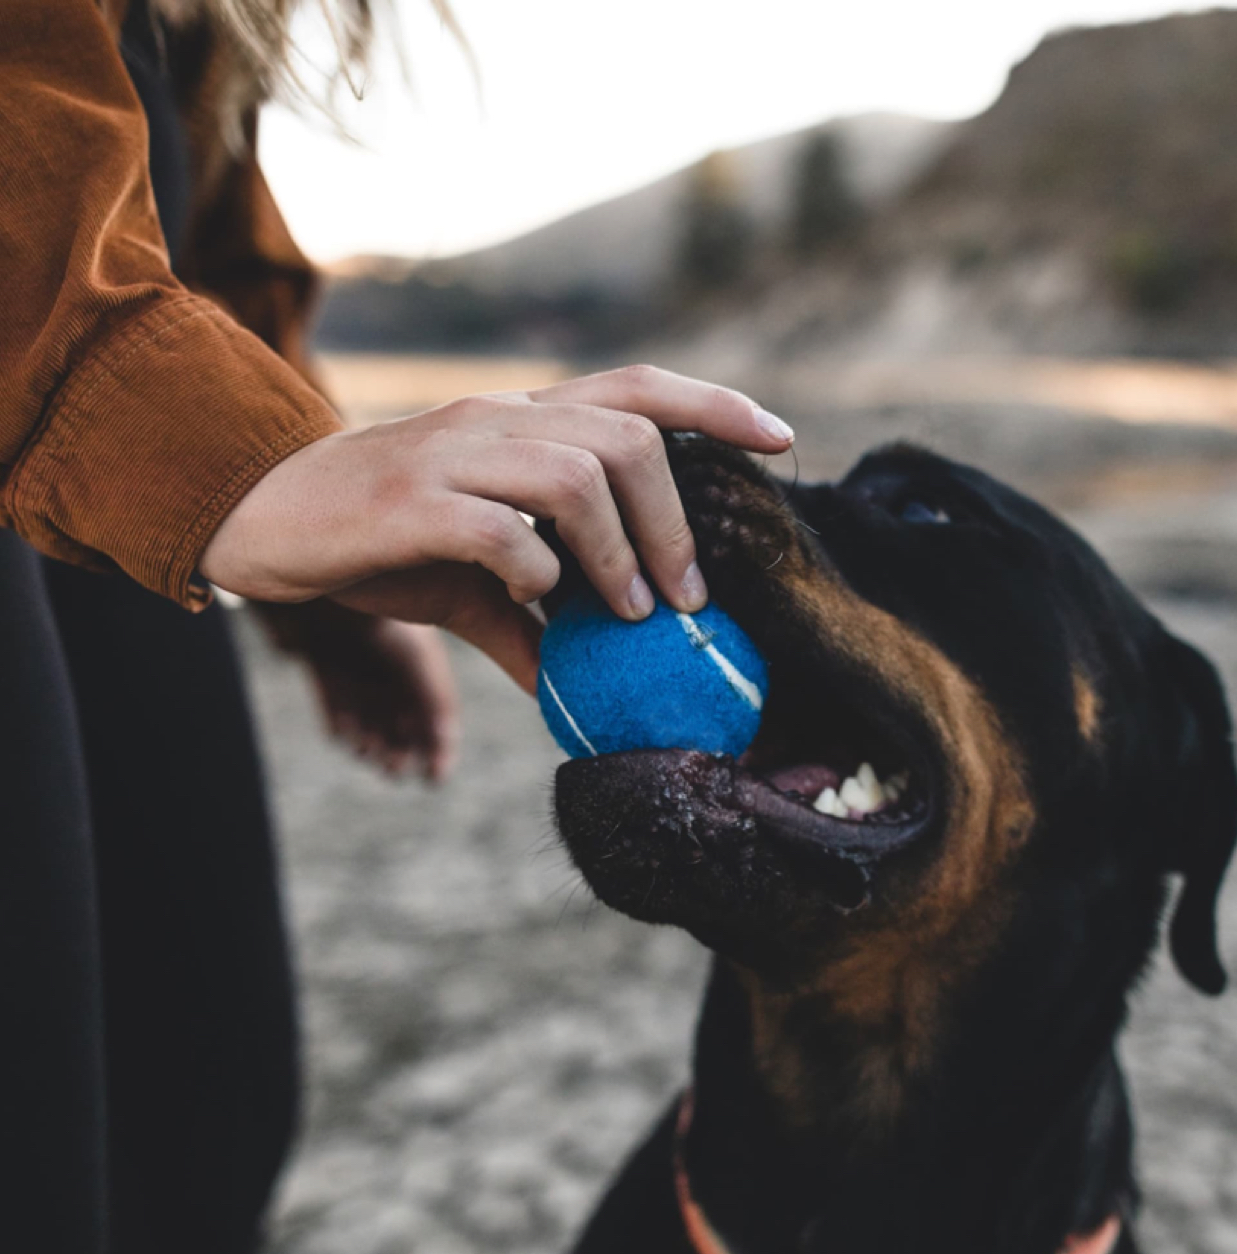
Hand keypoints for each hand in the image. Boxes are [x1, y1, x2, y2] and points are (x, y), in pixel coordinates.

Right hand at [201, 365, 794, 689]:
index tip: (783, 438)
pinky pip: (497, 529)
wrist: (259, 521)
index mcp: (521, 424)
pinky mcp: (407, 503)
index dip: (716, 405)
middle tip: (689, 596)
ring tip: (631, 614)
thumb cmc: (377, 542)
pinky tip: (536, 605)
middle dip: (676, 521)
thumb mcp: (469, 581)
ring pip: (574, 475)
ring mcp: (452, 455)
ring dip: (619, 552)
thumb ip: (535, 618)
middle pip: (627, 437)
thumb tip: (587, 686)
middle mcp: (496, 422)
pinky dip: (536, 573)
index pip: (638, 388)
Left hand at [258, 602, 459, 779]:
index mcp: (421, 651)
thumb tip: (454, 741)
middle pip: (404, 713)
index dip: (440, 743)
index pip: (438, 706)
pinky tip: (343, 735)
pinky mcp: (319, 656)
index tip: (435, 776)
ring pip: (368, 711)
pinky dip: (340, 721)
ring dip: (372, 739)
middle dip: (404, 746)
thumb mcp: (412, 654)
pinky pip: (334, 697)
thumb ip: (437, 700)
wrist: (299, 557)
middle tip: (395, 770)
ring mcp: (354, 655)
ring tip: (372, 755)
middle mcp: (390, 654)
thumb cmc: (367, 602)